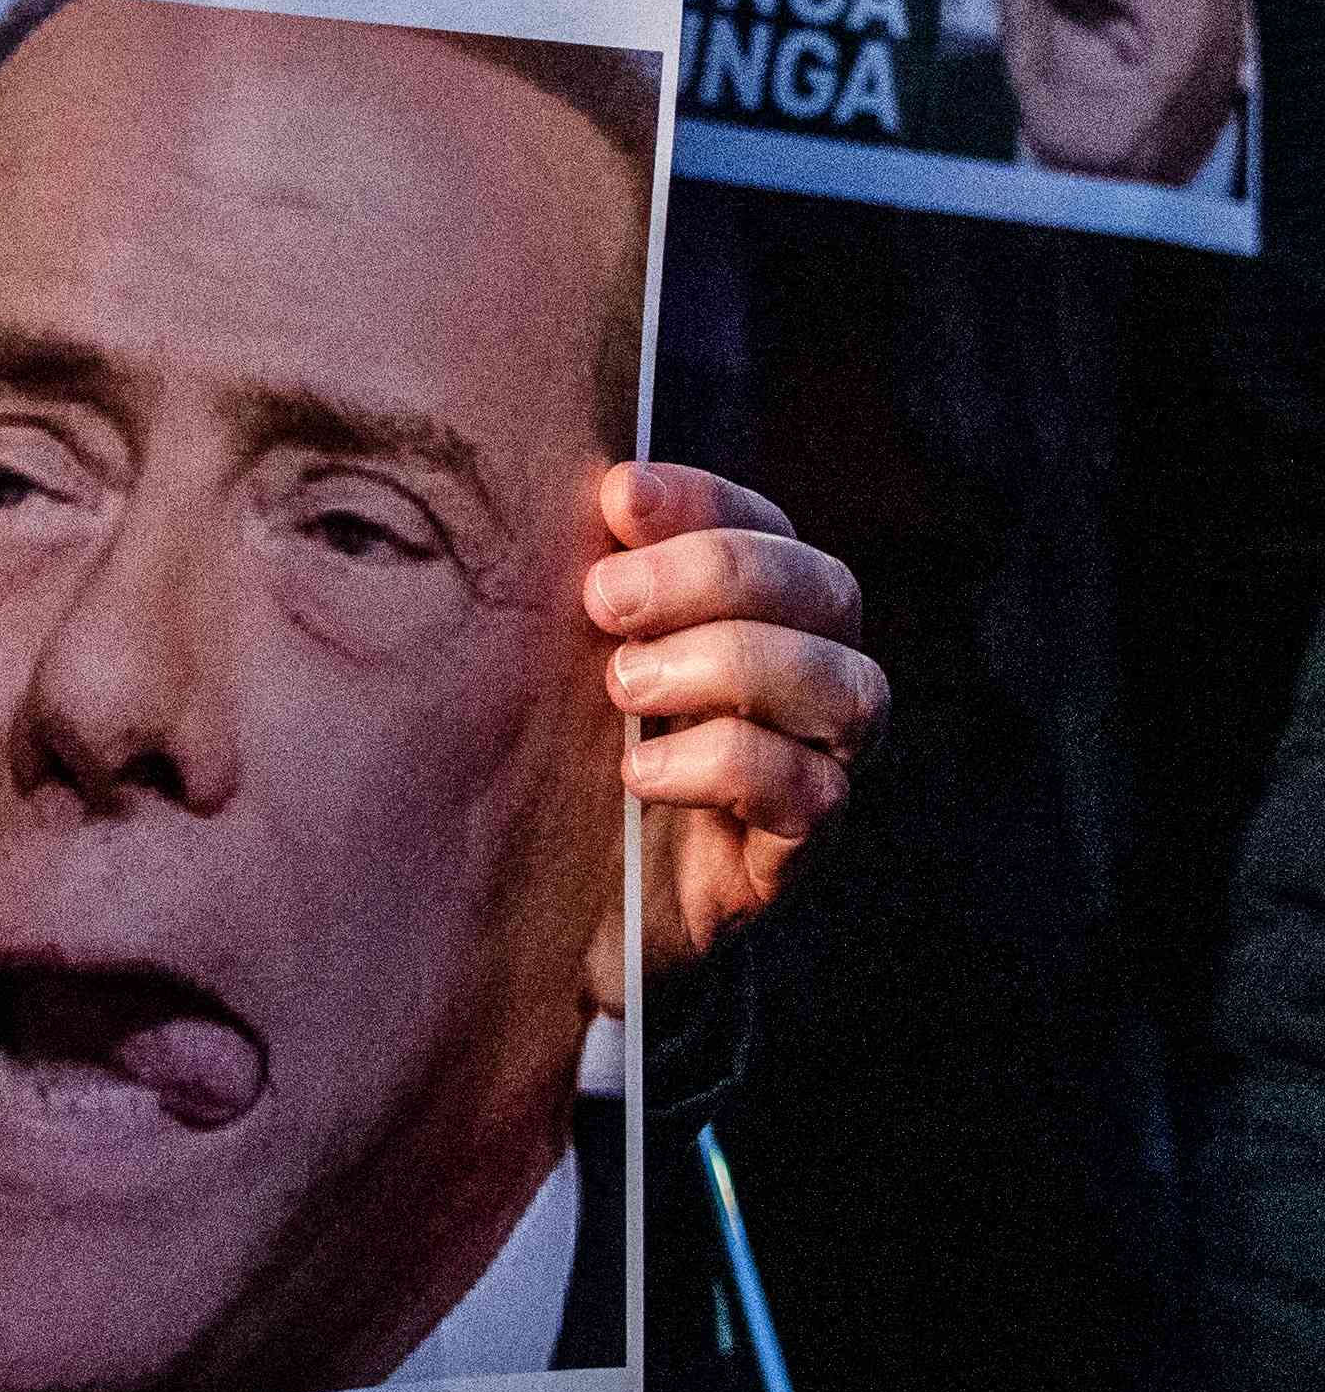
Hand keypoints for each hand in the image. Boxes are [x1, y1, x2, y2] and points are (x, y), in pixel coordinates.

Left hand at [582, 465, 879, 983]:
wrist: (545, 900)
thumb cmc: (552, 750)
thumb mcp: (556, 652)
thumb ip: (582, 578)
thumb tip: (589, 491)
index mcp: (753, 609)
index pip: (764, 523)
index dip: (701, 500)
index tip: (616, 498)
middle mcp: (808, 673)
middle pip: (825, 588)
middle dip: (713, 576)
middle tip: (603, 599)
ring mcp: (818, 763)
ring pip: (846, 687)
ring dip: (730, 666)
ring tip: (622, 687)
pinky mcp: (796, 851)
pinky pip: (814, 793)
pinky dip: (726, 766)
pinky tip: (639, 771)